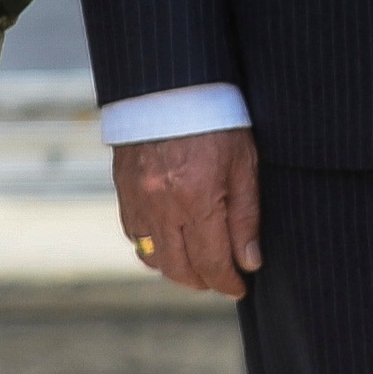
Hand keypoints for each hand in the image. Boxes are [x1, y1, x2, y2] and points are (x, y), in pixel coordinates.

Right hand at [115, 129, 260, 298]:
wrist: (170, 85)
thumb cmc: (216, 120)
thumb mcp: (245, 164)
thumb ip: (246, 217)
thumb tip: (249, 261)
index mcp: (197, 200)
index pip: (212, 262)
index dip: (228, 282)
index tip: (240, 288)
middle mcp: (162, 206)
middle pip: (179, 269)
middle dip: (203, 282)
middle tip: (222, 280)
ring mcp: (137, 200)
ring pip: (152, 257)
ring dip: (176, 268)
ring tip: (199, 265)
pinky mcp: (123, 190)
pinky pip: (134, 235)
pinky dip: (152, 247)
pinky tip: (171, 242)